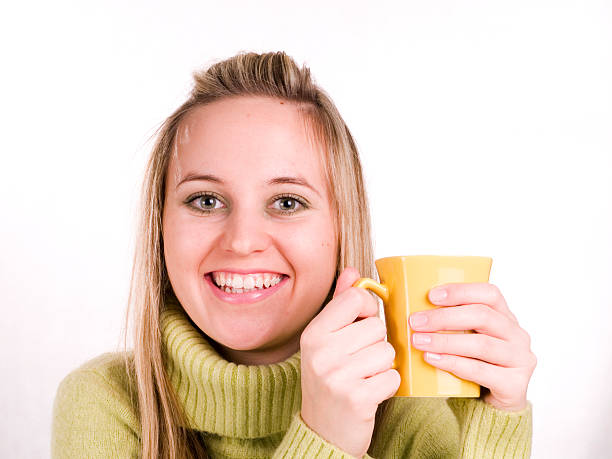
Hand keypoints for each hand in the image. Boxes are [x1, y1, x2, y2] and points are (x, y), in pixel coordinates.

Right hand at [300, 267, 400, 457]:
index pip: (355, 299)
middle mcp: (321, 353)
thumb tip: (353, 272)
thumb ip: (341, 304)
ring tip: (363, 376)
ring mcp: (338, 377)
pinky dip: (387, 385)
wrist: (323, 431)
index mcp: (313, 333)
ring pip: (388, 351)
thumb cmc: (329, 380)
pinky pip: (392, 377)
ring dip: (382, 366)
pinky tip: (369, 392)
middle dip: (375, 344)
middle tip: (358, 361)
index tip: (360, 324)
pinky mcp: (357, 399)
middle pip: (377, 326)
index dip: (367, 309)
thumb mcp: (327, 340)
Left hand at [409, 283, 536, 411]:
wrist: (493, 405)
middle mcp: (517, 335)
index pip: (490, 293)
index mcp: (506, 317)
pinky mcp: (514, 385)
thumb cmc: (474, 364)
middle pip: (482, 316)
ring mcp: (519, 360)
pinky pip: (480, 371)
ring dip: (445, 341)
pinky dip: (453, 363)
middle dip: (445, 317)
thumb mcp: (467, 338)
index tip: (431, 296)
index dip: (461, 291)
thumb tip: (408, 307)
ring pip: (481, 344)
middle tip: (415, 322)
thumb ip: (450, 322)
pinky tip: (432, 359)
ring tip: (419, 341)